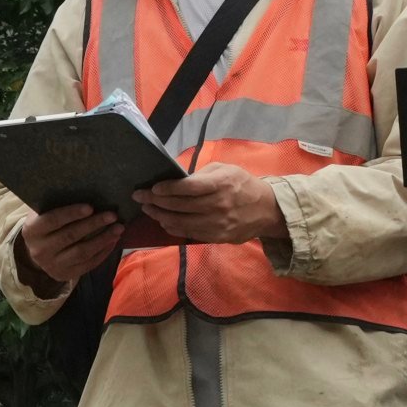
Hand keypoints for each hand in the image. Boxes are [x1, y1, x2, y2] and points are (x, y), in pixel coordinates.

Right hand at [18, 202, 127, 294]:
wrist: (37, 252)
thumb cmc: (45, 225)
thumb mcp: (42, 213)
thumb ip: (56, 204)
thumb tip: (86, 190)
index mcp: (32, 230)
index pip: (53, 220)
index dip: (72, 213)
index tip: (91, 207)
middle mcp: (40, 250)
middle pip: (71, 236)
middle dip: (94, 224)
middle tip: (112, 215)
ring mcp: (53, 265)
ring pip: (82, 252)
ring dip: (103, 239)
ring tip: (118, 228)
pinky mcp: (65, 275)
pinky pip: (88, 264)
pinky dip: (103, 252)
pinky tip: (113, 241)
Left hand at [135, 170, 287, 248]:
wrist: (266, 210)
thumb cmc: (242, 184)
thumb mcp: (225, 170)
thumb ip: (201, 175)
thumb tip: (176, 180)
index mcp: (221, 184)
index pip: (188, 188)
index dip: (167, 189)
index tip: (152, 188)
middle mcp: (218, 205)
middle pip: (179, 206)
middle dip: (155, 201)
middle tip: (140, 197)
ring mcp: (217, 224)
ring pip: (180, 222)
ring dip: (160, 216)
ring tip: (148, 209)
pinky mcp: (216, 237)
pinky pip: (188, 233)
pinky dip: (172, 227)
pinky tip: (164, 220)